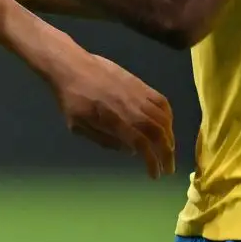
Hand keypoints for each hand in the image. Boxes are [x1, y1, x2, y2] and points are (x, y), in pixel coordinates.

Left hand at [48, 49, 174, 177]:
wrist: (71, 67)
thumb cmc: (70, 98)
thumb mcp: (77, 126)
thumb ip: (104, 140)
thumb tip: (130, 152)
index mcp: (115, 121)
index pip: (142, 145)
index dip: (152, 161)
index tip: (155, 174)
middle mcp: (132, 109)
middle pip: (159, 134)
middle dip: (166, 153)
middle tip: (167, 167)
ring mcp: (138, 95)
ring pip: (164, 118)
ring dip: (170, 136)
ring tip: (168, 149)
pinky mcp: (140, 84)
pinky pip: (162, 102)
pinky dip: (168, 116)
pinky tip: (166, 125)